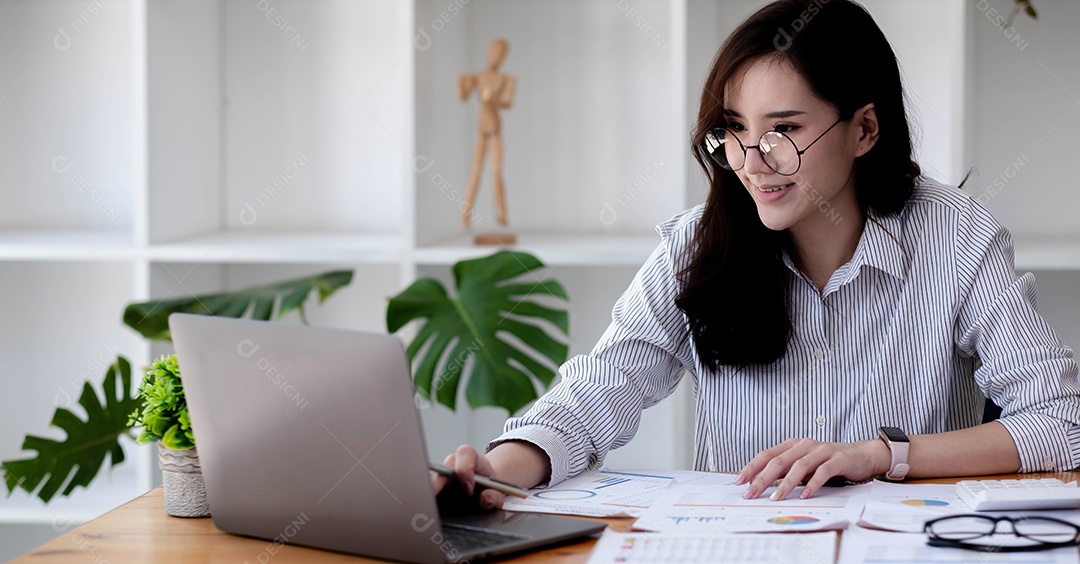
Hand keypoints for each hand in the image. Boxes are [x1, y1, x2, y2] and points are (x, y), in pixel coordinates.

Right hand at [432, 444, 504, 509]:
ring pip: (433, 478)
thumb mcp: (501, 491)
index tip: (469, 489)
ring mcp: (445, 475)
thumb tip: (485, 498)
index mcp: (473, 459)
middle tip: (435, 494)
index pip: (466, 454)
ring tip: (430, 503)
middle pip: (444, 466)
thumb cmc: (493, 487)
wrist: (489, 490)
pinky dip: (431, 498)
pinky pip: (431, 490)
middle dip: (437, 481)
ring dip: (431, 490)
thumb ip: (496, 495)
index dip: (466, 470)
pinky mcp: (438, 487)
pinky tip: (431, 507)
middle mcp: (456, 464)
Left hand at [733, 438, 889, 500]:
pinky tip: (805, 494)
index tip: (740, 481)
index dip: (752, 467)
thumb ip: (787, 472)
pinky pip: (823, 471)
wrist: (862, 455)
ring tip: (776, 497)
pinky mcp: (838, 459)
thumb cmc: (830, 462)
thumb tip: (764, 486)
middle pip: (778, 461)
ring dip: (785, 483)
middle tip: (751, 493)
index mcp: (794, 445)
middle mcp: (805, 445)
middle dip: (762, 478)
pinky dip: (812, 483)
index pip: (767, 455)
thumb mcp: (805, 466)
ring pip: (799, 465)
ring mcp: (821, 450)